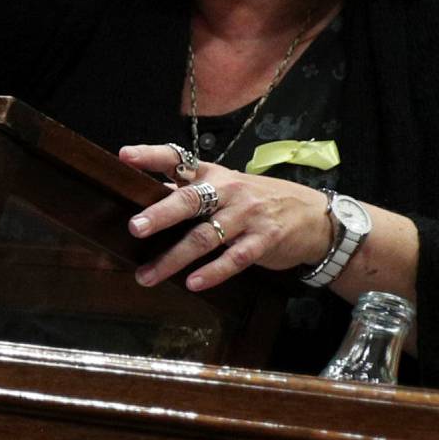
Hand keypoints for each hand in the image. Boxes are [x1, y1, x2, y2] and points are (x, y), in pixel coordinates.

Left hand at [120, 143, 332, 292]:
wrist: (313, 216)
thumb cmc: (259, 201)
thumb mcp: (227, 188)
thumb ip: (191, 192)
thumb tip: (148, 194)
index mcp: (214, 175)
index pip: (179, 159)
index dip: (152, 156)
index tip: (125, 156)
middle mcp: (229, 191)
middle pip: (190, 200)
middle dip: (160, 214)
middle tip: (134, 228)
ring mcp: (248, 215)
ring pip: (205, 236)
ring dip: (174, 258)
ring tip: (147, 276)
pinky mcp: (264, 239)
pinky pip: (235, 258)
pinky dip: (213, 271)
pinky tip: (193, 283)